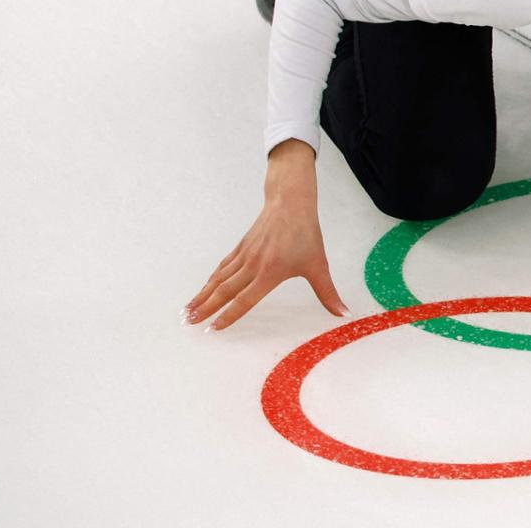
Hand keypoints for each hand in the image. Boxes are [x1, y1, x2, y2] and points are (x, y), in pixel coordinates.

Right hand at [185, 141, 346, 330]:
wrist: (291, 203)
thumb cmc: (306, 235)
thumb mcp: (319, 265)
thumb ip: (328, 293)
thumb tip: (343, 313)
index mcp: (270, 273)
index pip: (245, 300)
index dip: (229, 315)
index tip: (213, 328)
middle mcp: (252, 266)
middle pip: (224, 291)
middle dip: (206, 308)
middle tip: (188, 322)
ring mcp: (244, 255)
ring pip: (219, 279)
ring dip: (202, 295)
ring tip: (187, 310)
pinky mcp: (241, 247)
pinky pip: (223, 266)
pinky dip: (211, 279)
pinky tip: (204, 287)